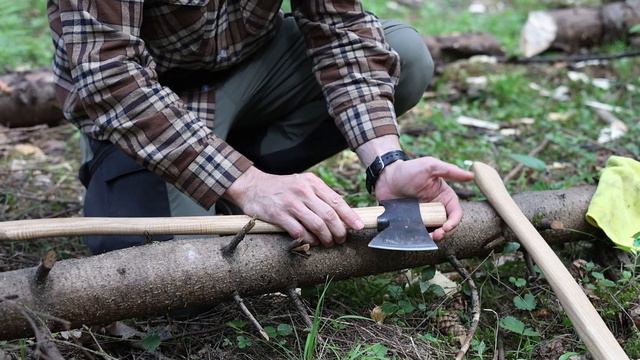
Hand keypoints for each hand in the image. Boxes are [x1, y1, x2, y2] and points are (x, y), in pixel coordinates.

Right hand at [224, 166, 364, 246]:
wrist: (252, 186)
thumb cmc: (281, 188)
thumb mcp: (302, 184)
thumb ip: (319, 196)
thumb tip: (341, 214)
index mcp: (312, 182)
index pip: (336, 200)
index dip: (349, 216)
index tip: (359, 226)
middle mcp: (303, 191)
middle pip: (329, 215)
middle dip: (339, 231)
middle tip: (341, 240)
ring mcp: (290, 203)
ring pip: (317, 225)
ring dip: (326, 238)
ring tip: (328, 243)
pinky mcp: (278, 214)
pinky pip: (299, 231)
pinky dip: (308, 240)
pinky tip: (311, 243)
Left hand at [373, 157, 473, 239]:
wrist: (385, 177)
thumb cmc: (409, 170)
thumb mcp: (430, 167)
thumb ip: (450, 171)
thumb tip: (471, 176)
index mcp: (444, 197)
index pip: (455, 213)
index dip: (454, 222)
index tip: (447, 227)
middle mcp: (435, 208)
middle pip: (445, 225)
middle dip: (444, 233)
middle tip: (437, 235)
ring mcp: (423, 216)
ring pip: (433, 231)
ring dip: (433, 237)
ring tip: (428, 238)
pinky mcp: (411, 221)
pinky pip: (417, 232)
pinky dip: (419, 237)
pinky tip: (417, 238)